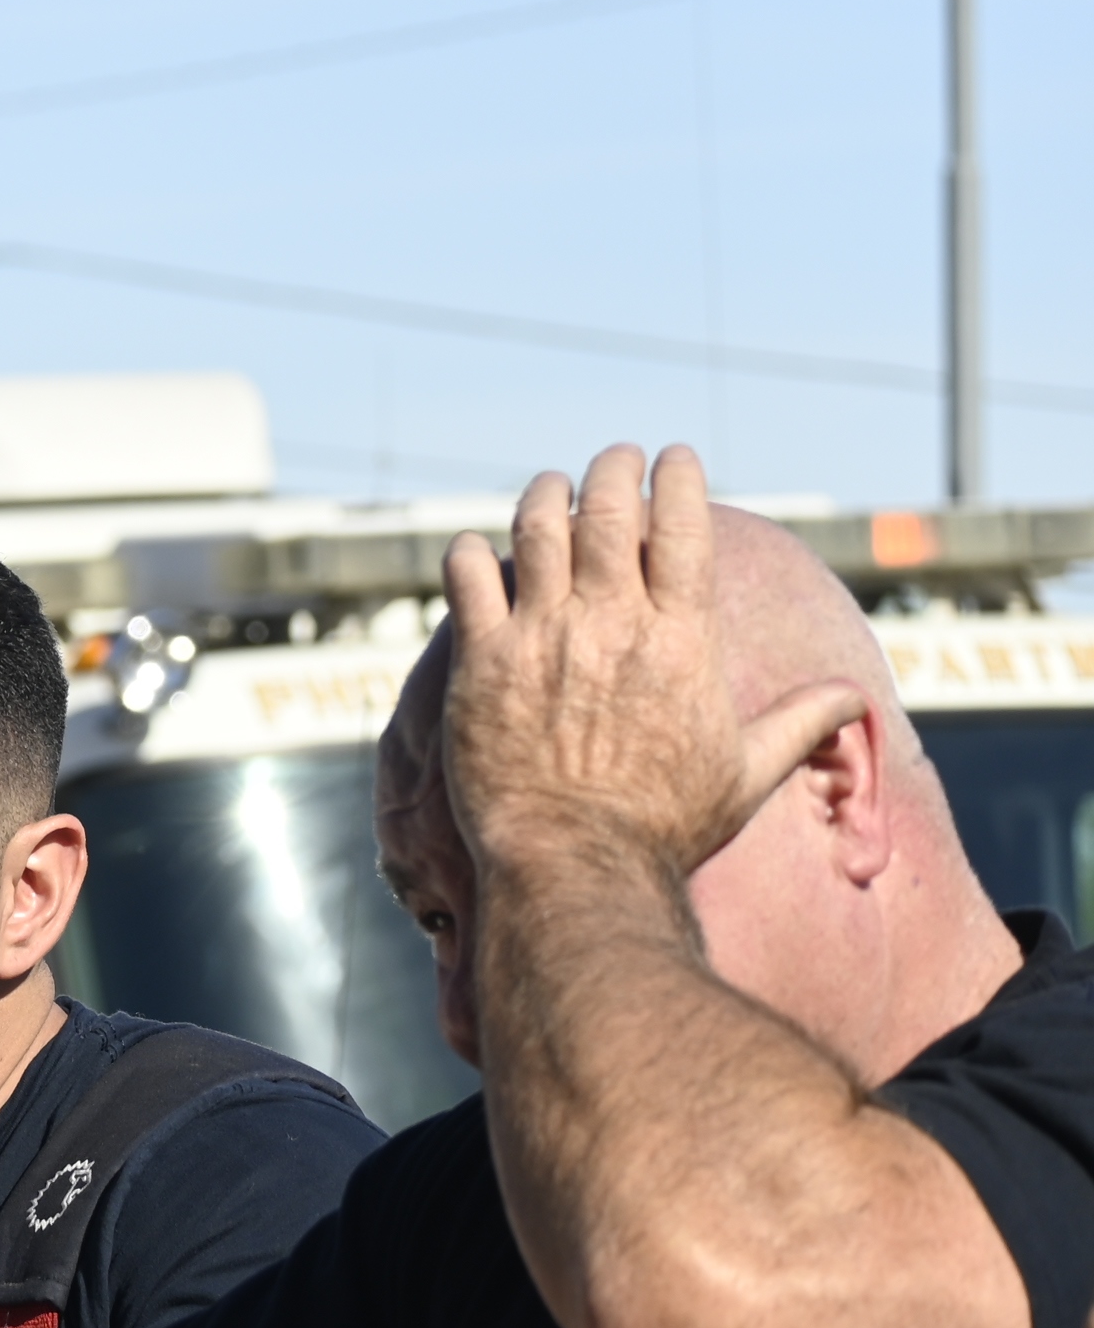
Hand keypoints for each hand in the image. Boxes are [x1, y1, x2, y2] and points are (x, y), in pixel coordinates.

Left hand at [441, 443, 865, 878]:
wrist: (579, 869)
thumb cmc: (665, 829)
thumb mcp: (747, 774)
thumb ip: (800, 724)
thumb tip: (858, 699)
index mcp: (682, 639)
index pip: (683, 524)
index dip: (677, 478)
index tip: (673, 458)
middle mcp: (612, 624)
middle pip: (607, 508)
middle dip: (612, 469)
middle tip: (614, 460)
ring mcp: (543, 637)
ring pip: (537, 525)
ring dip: (545, 494)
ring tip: (551, 487)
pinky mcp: (483, 661)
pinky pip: (468, 575)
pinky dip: (470, 552)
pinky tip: (476, 551)